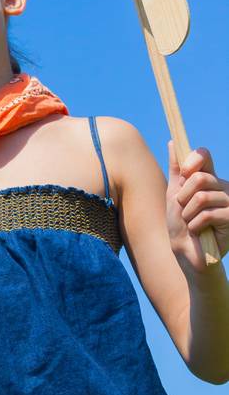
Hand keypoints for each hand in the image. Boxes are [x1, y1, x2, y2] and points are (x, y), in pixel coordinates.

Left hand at [167, 144, 228, 269]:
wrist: (187, 254)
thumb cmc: (180, 225)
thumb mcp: (174, 195)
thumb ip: (176, 170)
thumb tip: (173, 141)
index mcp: (209, 179)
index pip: (204, 156)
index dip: (191, 160)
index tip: (183, 173)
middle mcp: (222, 187)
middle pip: (199, 177)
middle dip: (183, 197)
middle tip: (185, 210)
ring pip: (201, 197)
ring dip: (188, 214)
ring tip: (192, 223)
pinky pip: (207, 214)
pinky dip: (195, 226)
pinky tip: (199, 232)